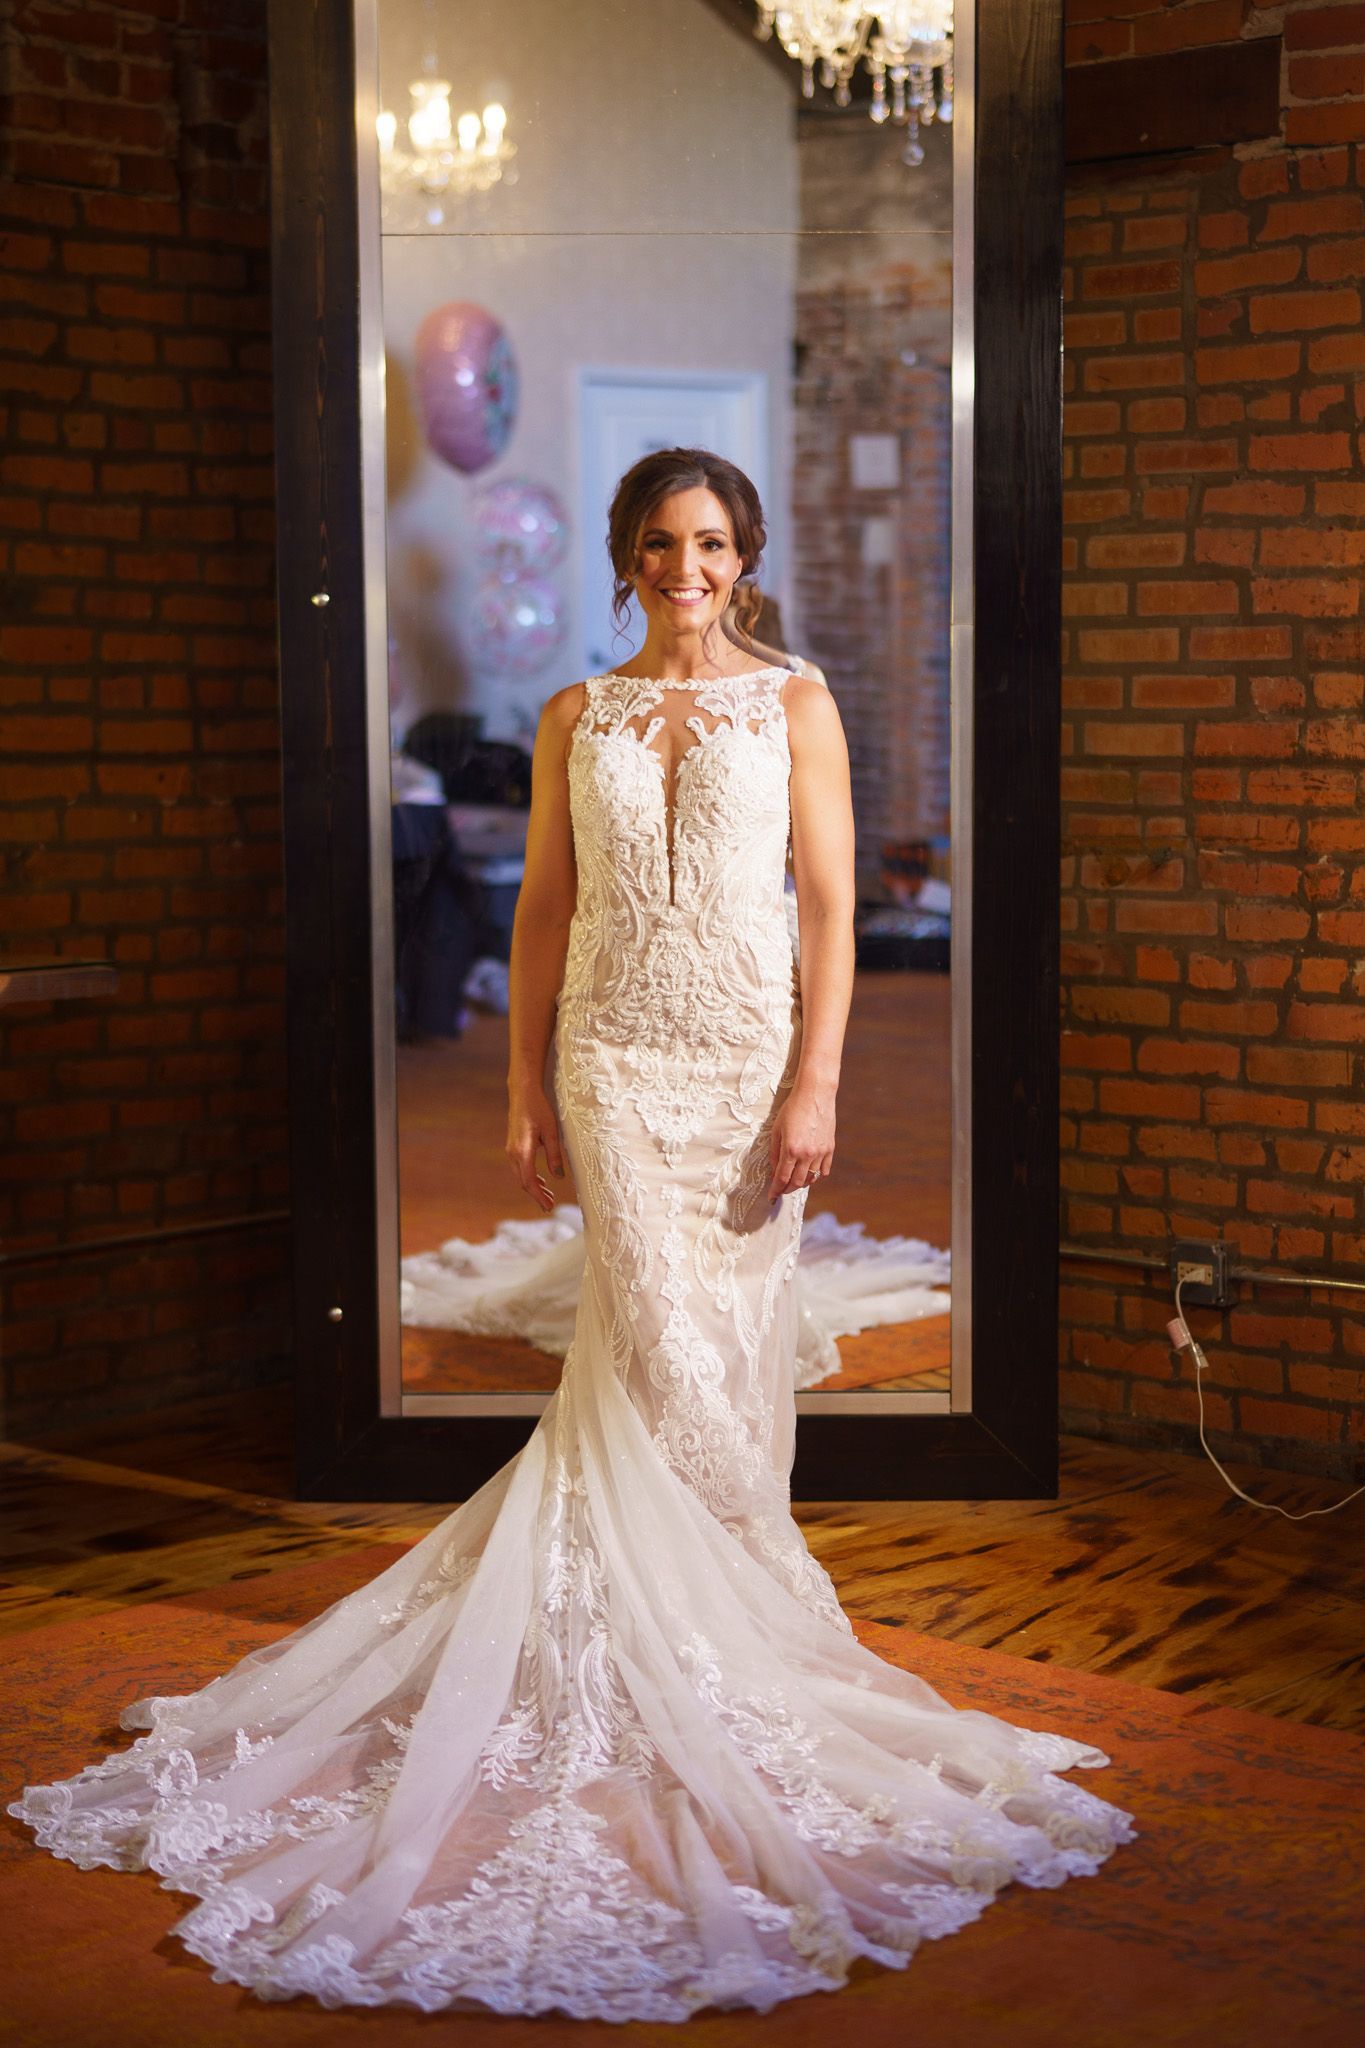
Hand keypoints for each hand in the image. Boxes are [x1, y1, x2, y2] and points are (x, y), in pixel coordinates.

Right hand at [506, 1087, 565, 1211]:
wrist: (523, 1093)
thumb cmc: (539, 1109)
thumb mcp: (552, 1131)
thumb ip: (555, 1155)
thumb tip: (559, 1177)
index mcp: (522, 1151)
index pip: (529, 1181)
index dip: (539, 1196)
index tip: (549, 1207)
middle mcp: (513, 1153)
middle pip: (524, 1181)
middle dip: (537, 1195)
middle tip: (550, 1206)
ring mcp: (511, 1150)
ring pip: (521, 1175)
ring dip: (534, 1187)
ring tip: (548, 1196)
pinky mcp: (513, 1146)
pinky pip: (520, 1167)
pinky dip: (530, 1177)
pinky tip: (541, 1180)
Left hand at [767, 1078, 834, 1202]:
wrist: (815, 1094)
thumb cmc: (792, 1108)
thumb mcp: (777, 1129)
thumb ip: (775, 1153)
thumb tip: (774, 1171)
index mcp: (791, 1149)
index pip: (782, 1178)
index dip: (775, 1190)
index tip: (771, 1197)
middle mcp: (807, 1154)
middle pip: (797, 1183)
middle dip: (787, 1190)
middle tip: (781, 1190)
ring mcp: (821, 1152)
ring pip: (811, 1178)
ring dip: (801, 1183)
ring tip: (793, 1182)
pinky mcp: (830, 1148)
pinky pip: (824, 1170)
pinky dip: (816, 1176)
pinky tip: (809, 1173)